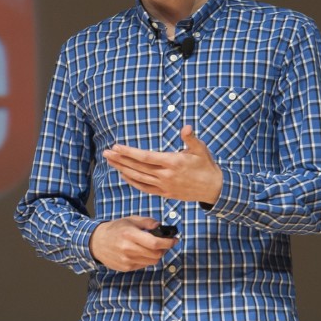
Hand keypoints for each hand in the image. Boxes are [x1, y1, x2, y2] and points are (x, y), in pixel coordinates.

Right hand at [89, 216, 176, 271]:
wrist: (97, 242)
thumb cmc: (115, 229)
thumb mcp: (130, 219)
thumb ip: (146, 222)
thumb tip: (160, 226)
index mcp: (130, 234)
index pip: (155, 243)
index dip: (168, 243)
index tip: (174, 240)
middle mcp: (128, 249)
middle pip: (156, 254)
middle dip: (164, 249)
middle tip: (164, 243)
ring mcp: (127, 260)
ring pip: (152, 261)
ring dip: (156, 255)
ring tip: (151, 247)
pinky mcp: (126, 268)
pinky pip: (143, 265)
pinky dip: (147, 259)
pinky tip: (141, 252)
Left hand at [102, 126, 222, 203]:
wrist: (214, 189)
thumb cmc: (206, 166)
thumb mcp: (200, 149)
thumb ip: (191, 138)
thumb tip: (186, 127)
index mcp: (172, 162)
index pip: (145, 157)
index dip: (129, 152)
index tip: (116, 147)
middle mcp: (166, 176)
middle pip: (137, 167)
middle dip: (120, 159)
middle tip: (105, 153)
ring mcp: (164, 186)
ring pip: (138, 178)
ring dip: (122, 169)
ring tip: (110, 162)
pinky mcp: (165, 194)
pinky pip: (145, 188)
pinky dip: (132, 182)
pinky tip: (123, 175)